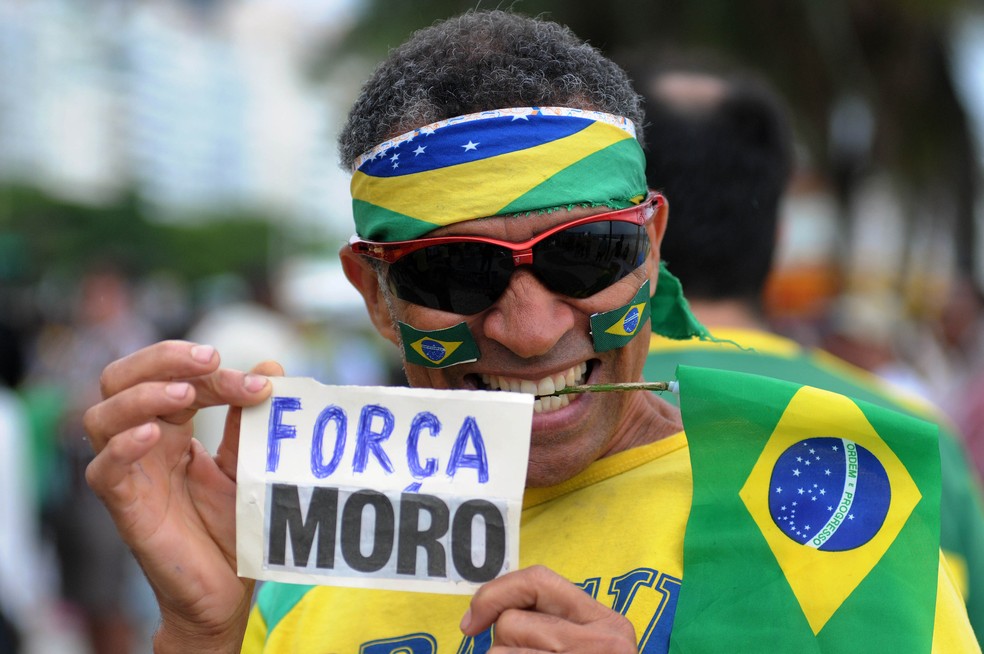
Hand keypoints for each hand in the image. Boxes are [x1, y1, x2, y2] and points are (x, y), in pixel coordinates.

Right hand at [82, 340, 280, 652]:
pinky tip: (153, 435)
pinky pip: (103, 470)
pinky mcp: (124, 507)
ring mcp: (129, 472)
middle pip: (122, 378)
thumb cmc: (232, 525)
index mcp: (172, 425)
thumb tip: (271, 365)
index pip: (173, 376)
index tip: (259, 382)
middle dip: (163, 360)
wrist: (227, 589)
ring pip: (102, 416)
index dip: (212, 370)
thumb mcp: (246, 463)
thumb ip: (250, 418)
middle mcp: (143, 441)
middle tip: (209, 360)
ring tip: (187, 396)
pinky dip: (122, 447)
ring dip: (144, 396)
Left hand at [460, 565, 636, 652]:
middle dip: (503, 647)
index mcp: (608, 623)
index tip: (471, 622)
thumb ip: (551, 623)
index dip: (496, 593)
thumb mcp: (584, 647)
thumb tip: (482, 615)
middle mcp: (603, 642)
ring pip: (500, 651)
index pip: (539, 580)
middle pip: (512, 622)